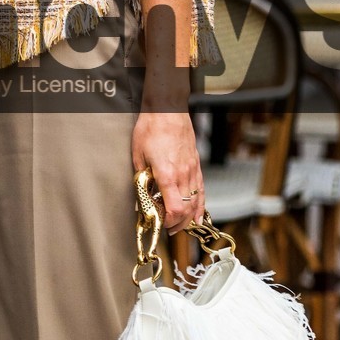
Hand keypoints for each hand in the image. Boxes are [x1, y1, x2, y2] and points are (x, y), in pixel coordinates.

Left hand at [132, 108, 203, 229]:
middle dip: (178, 224)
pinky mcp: (196, 164)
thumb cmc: (151, 128)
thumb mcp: (138, 156)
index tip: (161, 224)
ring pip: (196, 201)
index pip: (175, 208)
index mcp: (167, 174)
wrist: (167, 109)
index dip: (169, 221)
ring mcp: (192, 169)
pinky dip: (201, 205)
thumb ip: (141, 180)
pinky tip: (199, 215)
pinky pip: (202, 189)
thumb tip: (141, 199)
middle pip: (187, 209)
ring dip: (189, 217)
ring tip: (181, 226)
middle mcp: (183, 174)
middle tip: (168, 229)